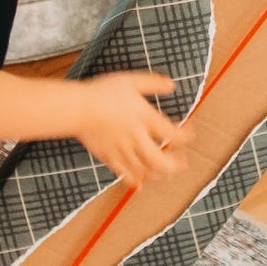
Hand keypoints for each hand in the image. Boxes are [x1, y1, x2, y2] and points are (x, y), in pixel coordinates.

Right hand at [71, 71, 184, 187]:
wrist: (77, 109)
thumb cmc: (103, 92)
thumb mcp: (131, 81)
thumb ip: (152, 83)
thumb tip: (172, 85)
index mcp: (144, 118)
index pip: (172, 132)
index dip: (184, 136)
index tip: (189, 134)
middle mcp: (136, 137)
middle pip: (160, 159)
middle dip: (174, 165)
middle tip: (183, 165)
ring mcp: (122, 149)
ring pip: (144, 169)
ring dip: (157, 174)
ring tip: (166, 174)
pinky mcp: (107, 156)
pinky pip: (122, 173)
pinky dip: (133, 180)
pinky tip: (139, 184)